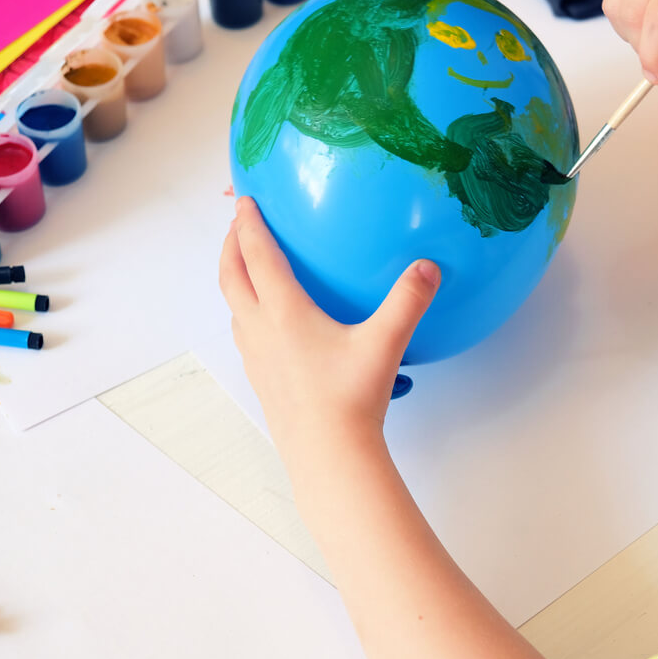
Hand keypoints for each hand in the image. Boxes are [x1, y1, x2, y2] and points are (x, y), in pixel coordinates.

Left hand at [218, 196, 440, 453]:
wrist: (328, 456)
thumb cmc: (352, 398)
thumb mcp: (386, 343)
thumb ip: (408, 300)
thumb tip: (428, 266)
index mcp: (284, 312)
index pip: (258, 256)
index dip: (248, 225)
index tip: (243, 202)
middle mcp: (261, 331)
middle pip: (232, 278)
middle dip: (230, 247)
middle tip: (235, 227)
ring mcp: (257, 358)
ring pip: (234, 308)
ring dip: (235, 281)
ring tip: (247, 270)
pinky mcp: (262, 380)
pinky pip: (246, 335)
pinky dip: (248, 313)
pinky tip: (272, 324)